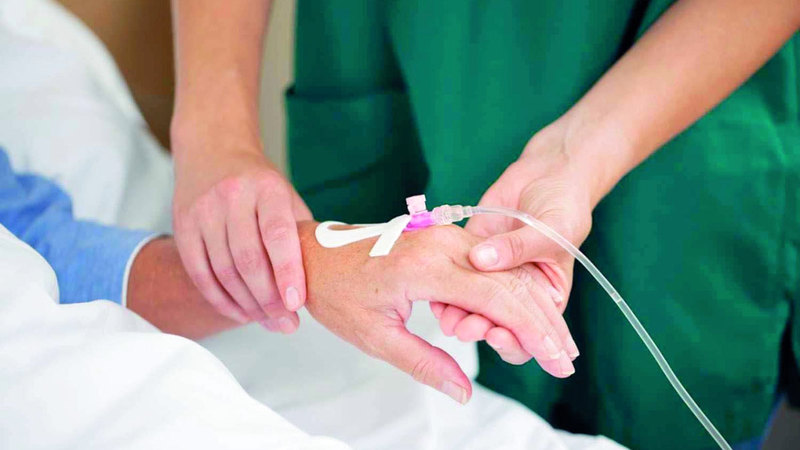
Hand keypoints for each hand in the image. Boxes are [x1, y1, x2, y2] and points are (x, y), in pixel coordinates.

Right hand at [171, 133, 310, 332]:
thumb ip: (300, 234)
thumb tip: (322, 281)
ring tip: (269, 322)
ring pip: (223, 271)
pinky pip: (200, 273)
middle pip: (248, 259)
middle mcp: (232, 197)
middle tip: (287, 324)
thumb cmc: (260, 184)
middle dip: (269, 299)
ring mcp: (203, 211)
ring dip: (247, 305)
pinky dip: (221, 300)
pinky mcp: (182, 226)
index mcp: (267, 188)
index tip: (297, 303)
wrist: (212, 150)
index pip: (278, 234)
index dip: (288, 271)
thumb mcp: (287, 197)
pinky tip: (241, 313)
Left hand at [299, 221, 577, 404]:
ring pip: (504, 271)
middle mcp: (442, 244)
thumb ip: (425, 363)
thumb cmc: (337, 294)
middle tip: (565, 359)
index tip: (556, 362)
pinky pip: (486, 265)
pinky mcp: (442, 236)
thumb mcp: (376, 337)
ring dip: (532, 306)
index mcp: (426, 267)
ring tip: (555, 342)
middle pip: (510, 283)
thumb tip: (464, 393)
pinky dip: (510, 291)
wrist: (313, 254)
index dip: (532, 333)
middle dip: (543, 323)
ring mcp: (444, 235)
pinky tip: (525, 315)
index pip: (497, 300)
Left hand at [432, 121, 593, 364]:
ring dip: (459, 315)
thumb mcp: (553, 230)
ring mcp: (491, 274)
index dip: (515, 343)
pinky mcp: (470, 254)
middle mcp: (515, 292)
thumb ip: (517, 247)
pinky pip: (454, 280)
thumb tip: (480, 259)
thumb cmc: (563, 205)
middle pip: (498, 326)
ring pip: (473, 307)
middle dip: (480, 330)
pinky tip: (435, 295)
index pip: (530, 334)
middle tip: (465, 327)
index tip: (497, 335)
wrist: (548, 174)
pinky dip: (445, 291)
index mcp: (544, 296)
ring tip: (448, 315)